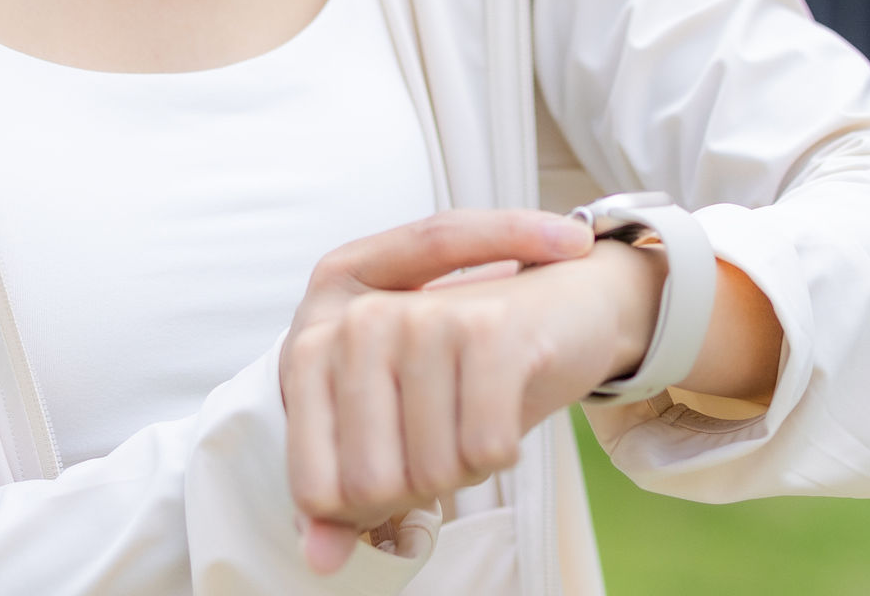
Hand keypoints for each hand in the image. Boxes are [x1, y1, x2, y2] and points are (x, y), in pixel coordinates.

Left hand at [280, 210, 659, 571]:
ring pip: (432, 472)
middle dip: (421, 488)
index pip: (316, 492)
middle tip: (446, 441)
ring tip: (477, 416)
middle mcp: (355, 323)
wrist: (558, 307)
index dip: (366, 508)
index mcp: (311, 349)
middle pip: (372, 486)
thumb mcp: (390, 435)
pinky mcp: (487, 328)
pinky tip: (508, 410)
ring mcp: (420, 319)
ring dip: (467, 468)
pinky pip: (485, 449)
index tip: (394, 476)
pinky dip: (503, 452)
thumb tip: (321, 562)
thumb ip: (345, 497)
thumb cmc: (460, 379)